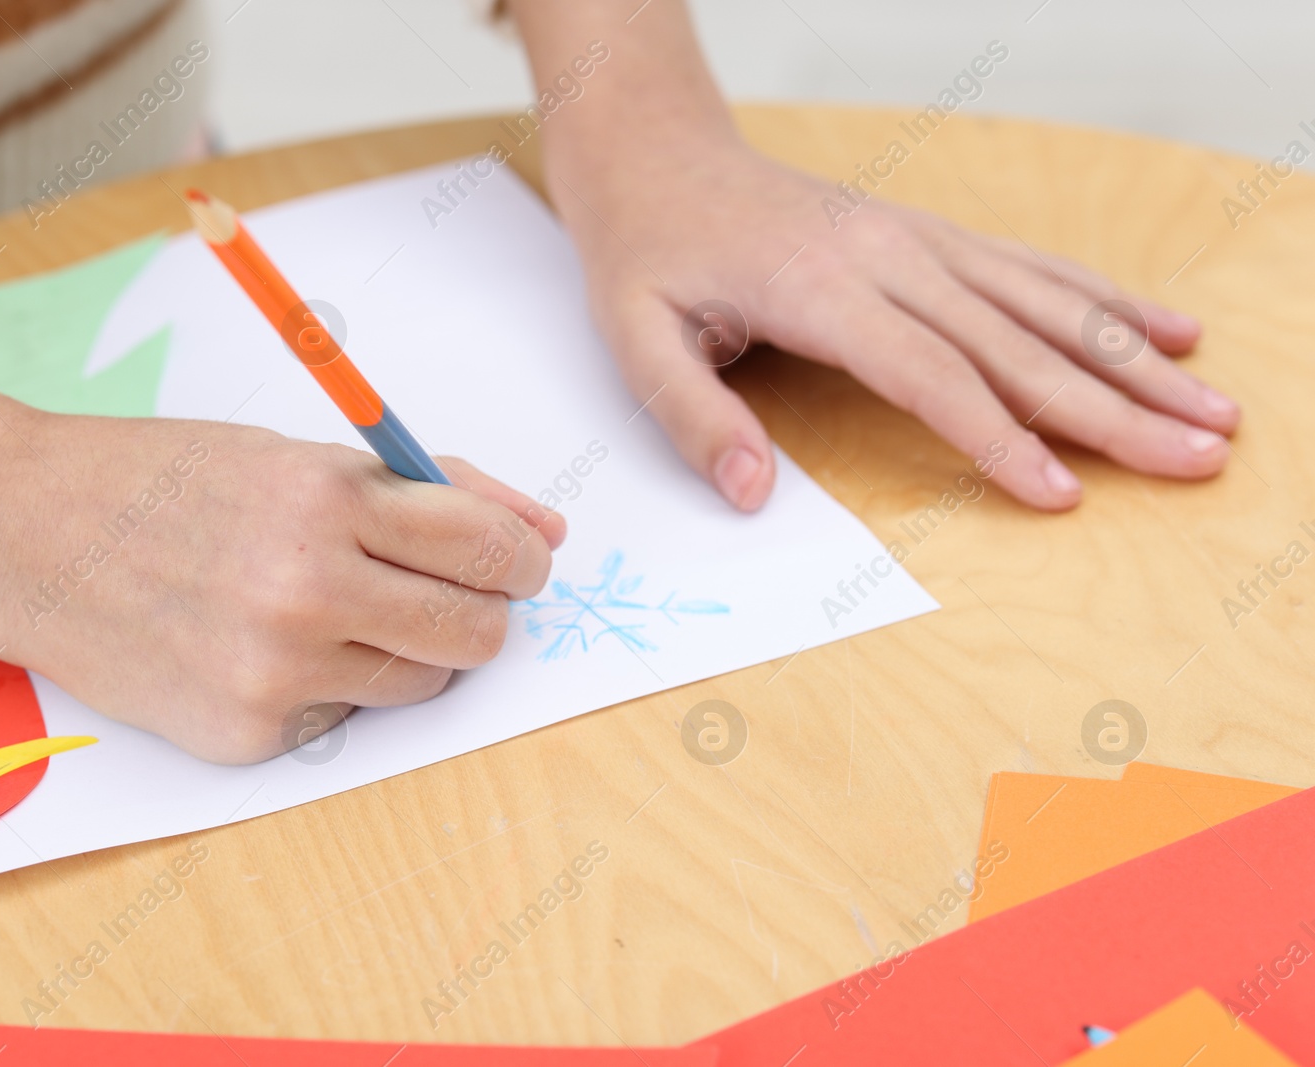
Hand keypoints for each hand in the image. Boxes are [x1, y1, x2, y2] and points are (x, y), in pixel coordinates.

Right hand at [10, 423, 564, 761]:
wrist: (25, 533)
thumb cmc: (169, 481)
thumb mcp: (302, 457)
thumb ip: (434, 490)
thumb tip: (548, 532)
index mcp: (328, 498)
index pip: (488, 548)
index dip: (521, 558)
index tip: (521, 562)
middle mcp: (306, 589)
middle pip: (475, 636)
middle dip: (480, 615)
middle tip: (443, 593)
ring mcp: (274, 672)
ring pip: (420, 686)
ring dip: (406, 653)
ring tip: (336, 610)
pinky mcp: (246, 735)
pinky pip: (343, 722)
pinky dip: (330, 689)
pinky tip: (264, 648)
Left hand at [552, 135, 1237, 511]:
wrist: (658, 155)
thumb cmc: (646, 251)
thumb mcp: (634, 340)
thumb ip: (694, 417)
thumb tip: (753, 494)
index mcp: (821, 290)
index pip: (931, 375)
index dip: (1000, 438)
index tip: (1063, 493)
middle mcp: (887, 256)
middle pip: (1018, 340)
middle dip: (1113, 405)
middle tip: (1199, 456)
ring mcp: (917, 238)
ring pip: (1047, 300)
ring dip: (1134, 355)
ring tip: (1213, 404)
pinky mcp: (926, 234)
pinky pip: (1030, 266)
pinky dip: (1104, 299)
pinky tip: (1166, 327)